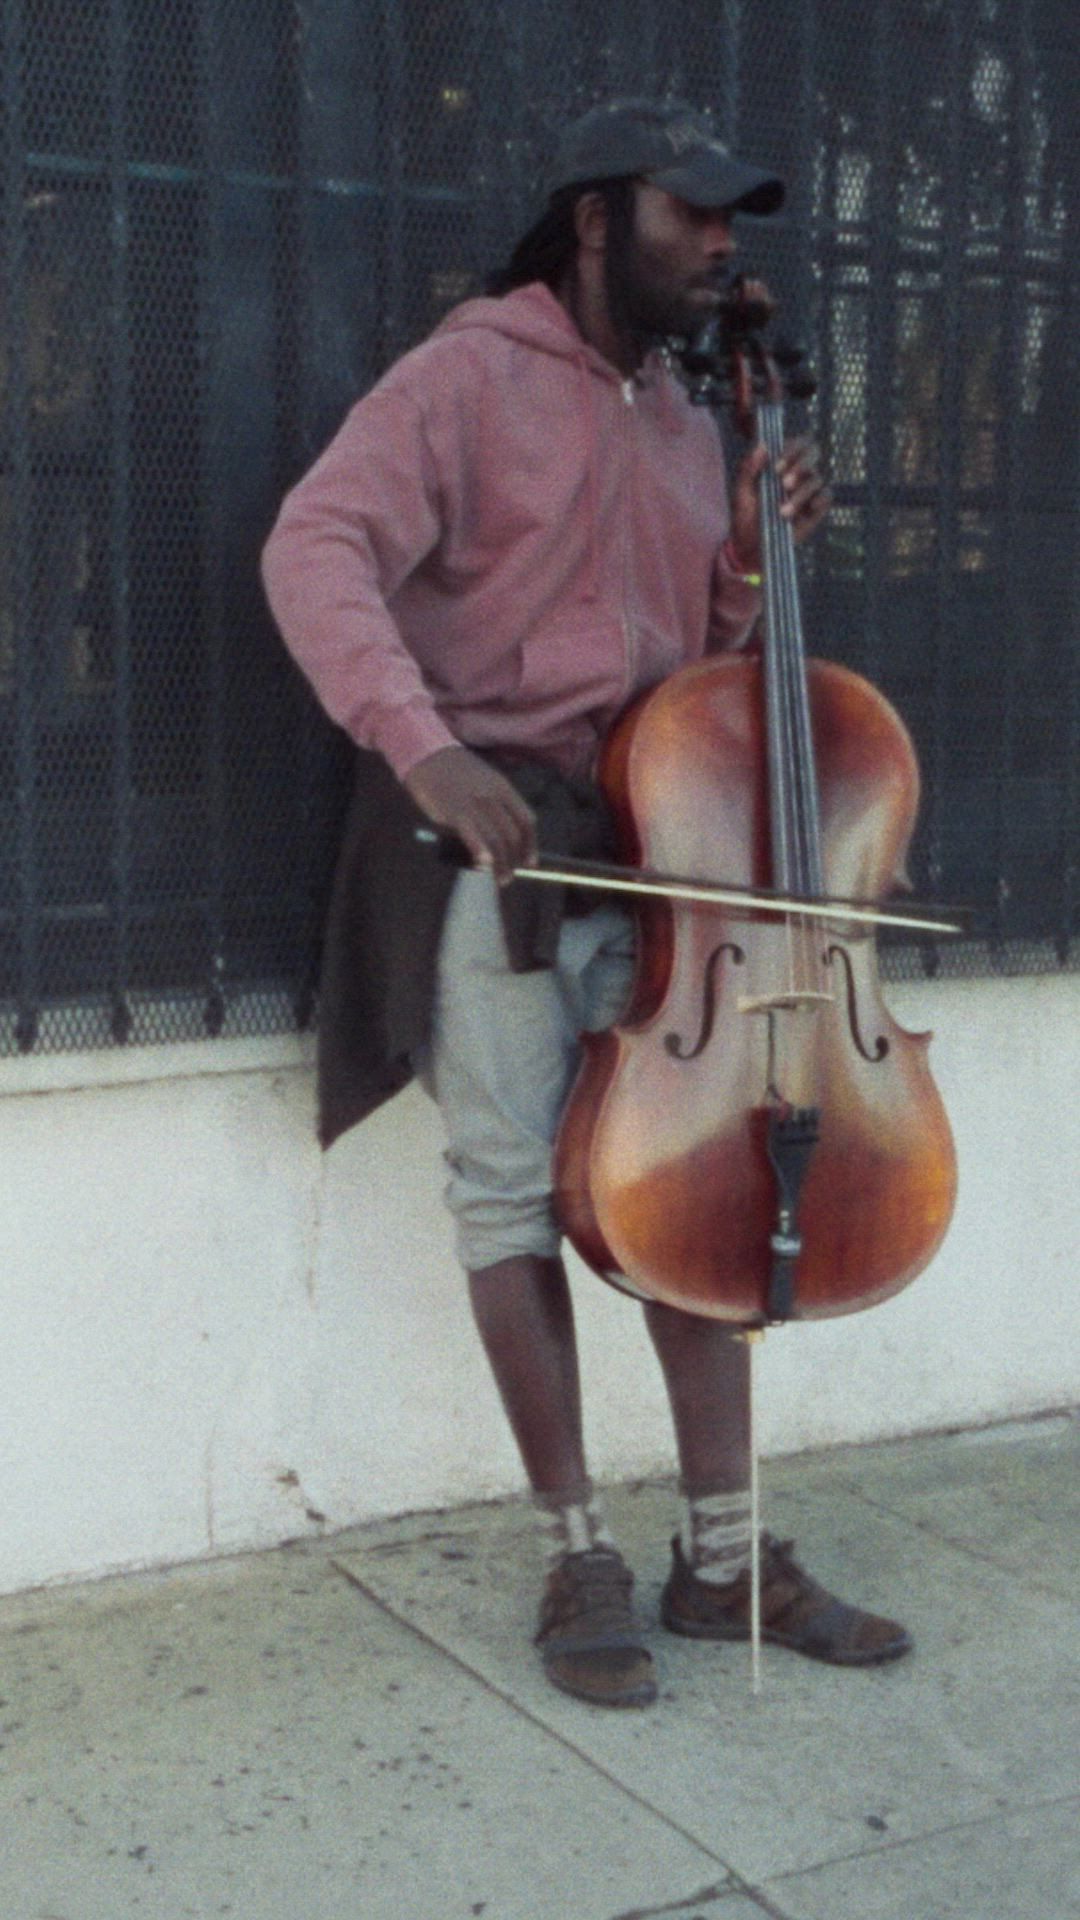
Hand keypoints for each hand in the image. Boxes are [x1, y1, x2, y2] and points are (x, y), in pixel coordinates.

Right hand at [404, 746, 537, 883]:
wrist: (428, 756)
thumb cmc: (455, 772)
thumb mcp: (485, 780)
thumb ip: (496, 804)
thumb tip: (502, 834)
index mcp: (503, 788)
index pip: (526, 820)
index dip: (531, 844)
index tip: (530, 862)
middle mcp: (493, 797)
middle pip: (513, 834)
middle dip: (515, 860)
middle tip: (510, 875)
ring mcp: (475, 805)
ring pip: (497, 840)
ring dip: (501, 864)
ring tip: (501, 880)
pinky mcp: (455, 812)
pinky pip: (473, 835)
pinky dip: (481, 851)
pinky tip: (484, 864)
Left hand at [729, 436, 831, 571]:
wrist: (749, 547)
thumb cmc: (744, 517)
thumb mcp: (741, 493)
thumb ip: (748, 469)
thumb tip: (762, 446)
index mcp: (781, 462)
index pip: (795, 443)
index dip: (791, 449)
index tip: (777, 467)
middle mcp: (798, 472)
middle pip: (812, 453)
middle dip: (800, 466)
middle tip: (784, 484)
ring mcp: (808, 490)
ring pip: (817, 478)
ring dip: (801, 493)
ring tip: (783, 511)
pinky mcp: (816, 509)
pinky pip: (826, 497)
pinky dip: (819, 500)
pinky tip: (809, 508)